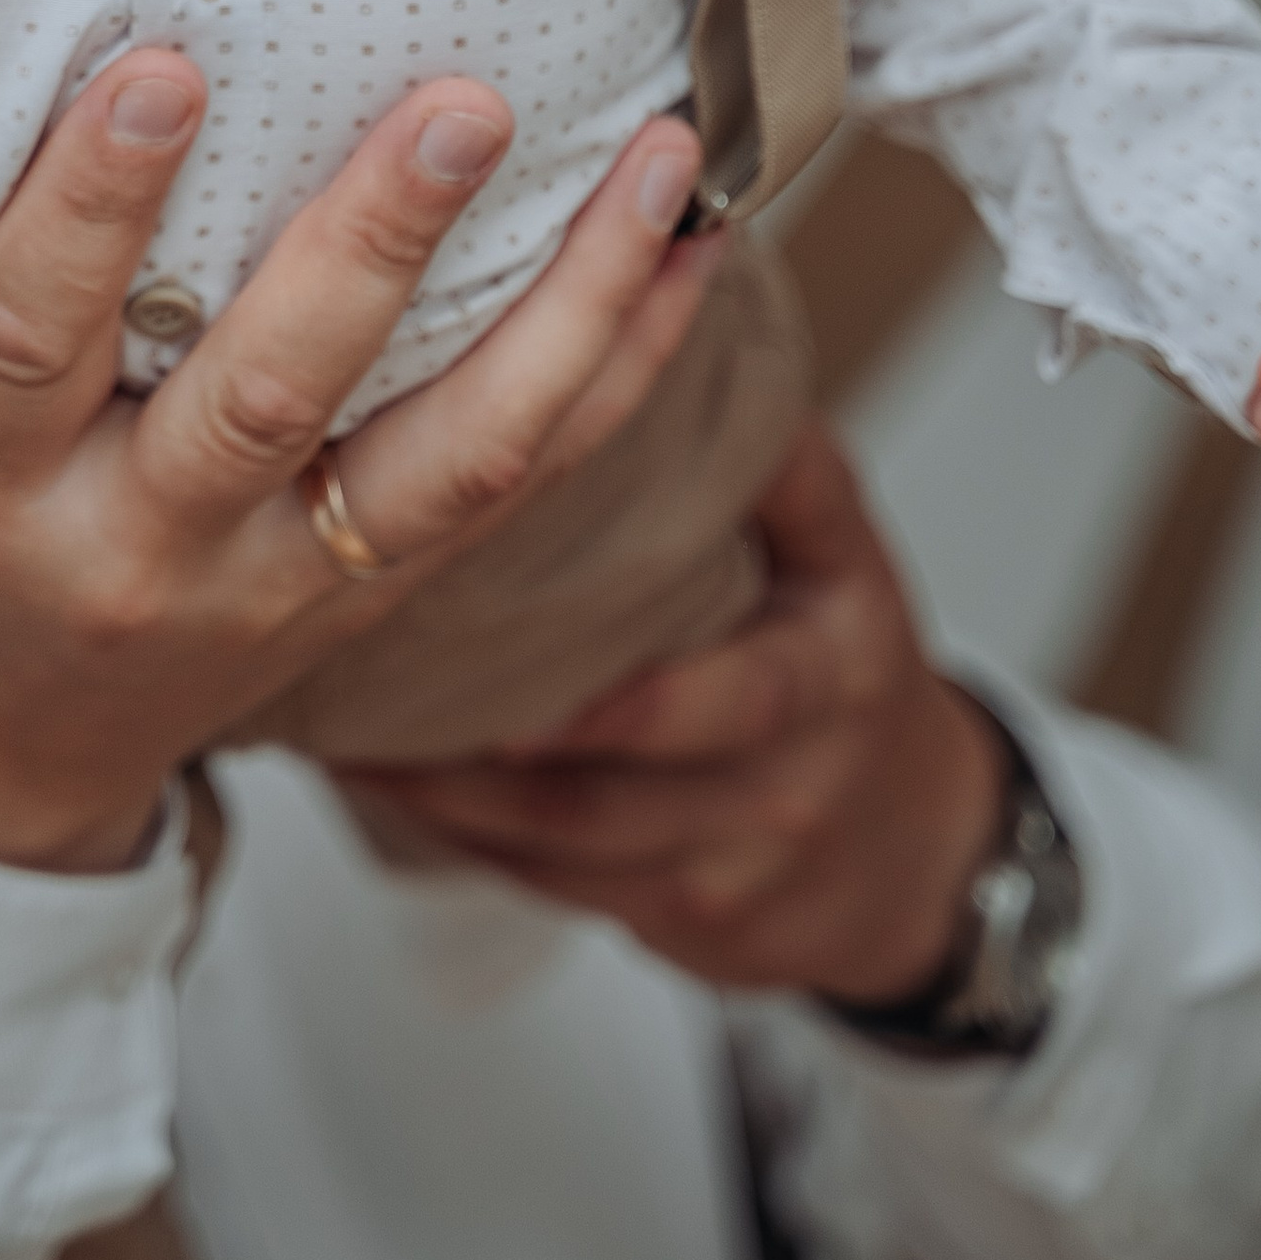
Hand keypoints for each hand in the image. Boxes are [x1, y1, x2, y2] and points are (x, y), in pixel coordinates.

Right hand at [0, 72, 717, 876]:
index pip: (27, 340)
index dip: (89, 214)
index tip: (155, 67)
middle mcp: (133, 546)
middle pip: (266, 399)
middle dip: (371, 249)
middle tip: (464, 101)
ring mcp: (271, 587)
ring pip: (442, 464)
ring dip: (560, 311)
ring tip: (659, 166)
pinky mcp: (369, 600)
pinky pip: (516, 492)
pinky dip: (616, 373)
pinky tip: (691, 251)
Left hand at [340, 423, 1005, 1003]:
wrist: (915, 856)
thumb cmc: (850, 676)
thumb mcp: (848, 559)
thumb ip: (783, 464)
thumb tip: (704, 337)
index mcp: (825, 683)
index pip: (731, 697)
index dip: (626, 705)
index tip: (521, 690)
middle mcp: (776, 787)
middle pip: (617, 796)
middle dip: (490, 765)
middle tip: (374, 707)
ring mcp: (722, 869)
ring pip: (564, 852)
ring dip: (450, 804)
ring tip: (344, 740)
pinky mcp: (671, 922)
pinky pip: (554, 886)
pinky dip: (465, 841)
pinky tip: (386, 789)